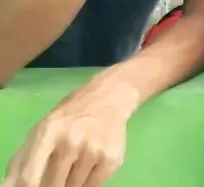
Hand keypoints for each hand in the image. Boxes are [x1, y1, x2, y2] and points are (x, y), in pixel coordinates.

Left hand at [2, 77, 133, 186]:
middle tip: (57, 174)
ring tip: (75, 164)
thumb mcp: (43, 128)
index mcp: (48, 132)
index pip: (29, 177)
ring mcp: (92, 151)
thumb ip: (22, 159)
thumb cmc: (70, 116)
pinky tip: (90, 164)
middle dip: (51, 186)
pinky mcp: (111, 159)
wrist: (109, 97)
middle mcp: (70, 141)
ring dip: (71, 183)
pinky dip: (88, 183)